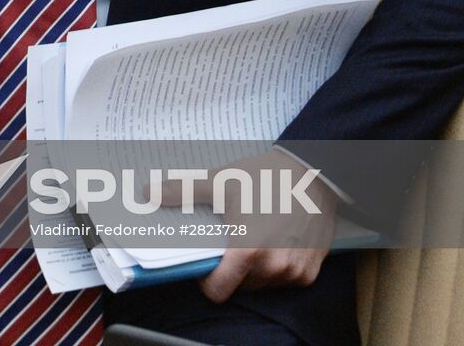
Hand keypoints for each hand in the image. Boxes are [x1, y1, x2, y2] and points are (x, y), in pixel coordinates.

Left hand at [161, 148, 337, 303]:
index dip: (206, 280)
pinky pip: (285, 280)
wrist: (314, 171)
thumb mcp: (221, 182)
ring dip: (255, 269)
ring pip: (262, 284)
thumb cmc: (265, 177)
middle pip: (240, 287)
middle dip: (231, 270)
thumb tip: (148, 192)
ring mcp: (294, 273)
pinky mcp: (311, 272)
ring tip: (254, 238)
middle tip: (230, 241)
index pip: (218, 291)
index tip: (206, 262)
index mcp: (247, 252)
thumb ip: (183, 191)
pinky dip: (277, 267)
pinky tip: (275, 241)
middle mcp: (273, 268)